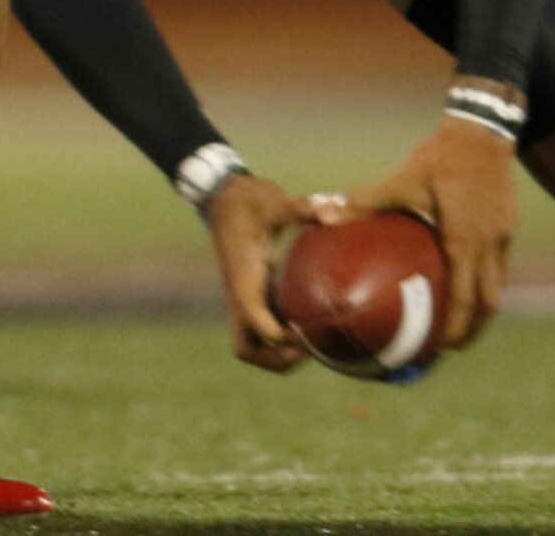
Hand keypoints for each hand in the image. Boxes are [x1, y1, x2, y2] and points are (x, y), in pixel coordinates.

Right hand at [207, 175, 319, 372]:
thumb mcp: (273, 200)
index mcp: (242, 277)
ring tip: (311, 344)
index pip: (253, 318)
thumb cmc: (248, 200)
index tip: (306, 331)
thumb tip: (331, 213)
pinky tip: (307, 326)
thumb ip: (300, 208)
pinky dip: (280, 339)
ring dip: (276, 354)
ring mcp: (243, 298)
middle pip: (246, 348)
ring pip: (251, 345)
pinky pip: (262, 330)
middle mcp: (239, 294)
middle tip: (308, 347)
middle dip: (275, 358)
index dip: (278, 335)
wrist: (223, 197)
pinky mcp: (251, 295)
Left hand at [312, 115, 518, 349]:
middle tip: (450, 346)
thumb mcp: (401, 180)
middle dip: (473, 329)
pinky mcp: (508, 224)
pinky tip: (469, 276)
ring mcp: (504, 235)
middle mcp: (490, 244)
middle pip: (489, 303)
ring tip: (462, 321)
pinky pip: (500, 263)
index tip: (441, 349)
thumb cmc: (440, 158)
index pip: (467, 299)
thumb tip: (323, 214)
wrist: (483, 131)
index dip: (457, 329)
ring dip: (482, 307)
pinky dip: (486, 279)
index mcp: (465, 241)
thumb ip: (364, 201)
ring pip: (498, 284)